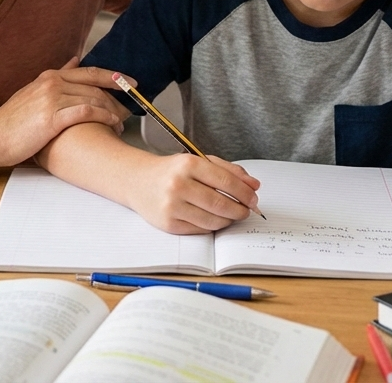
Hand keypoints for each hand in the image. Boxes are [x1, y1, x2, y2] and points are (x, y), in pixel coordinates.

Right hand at [0, 58, 131, 165]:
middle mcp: (52, 83)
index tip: (130, 82)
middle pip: (96, 85)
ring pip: (94, 98)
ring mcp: (52, 99)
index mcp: (49, 77)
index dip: (113, 76)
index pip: (89, 71)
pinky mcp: (52, 117)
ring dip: (113, 111)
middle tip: (132, 106)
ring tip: (122, 122)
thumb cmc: (11, 122)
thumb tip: (73, 60)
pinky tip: (112, 124)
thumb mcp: (32, 92)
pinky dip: (104, 117)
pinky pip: (87, 112)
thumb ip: (55, 77)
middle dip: (118, 96)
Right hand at [127, 153, 261, 234]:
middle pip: (221, 204)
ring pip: (212, 220)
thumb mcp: (198, 161)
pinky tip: (216, 220)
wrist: (137, 181)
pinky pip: (199, 230)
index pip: (226, 182)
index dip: (245, 193)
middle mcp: (178, 185)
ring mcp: (172, 206)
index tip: (254, 199)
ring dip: (228, 220)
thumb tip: (254, 185)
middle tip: (247, 210)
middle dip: (240, 210)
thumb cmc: (172, 171)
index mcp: (188, 164)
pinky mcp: (168, 223)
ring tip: (233, 215)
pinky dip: (212, 227)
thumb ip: (228, 170)